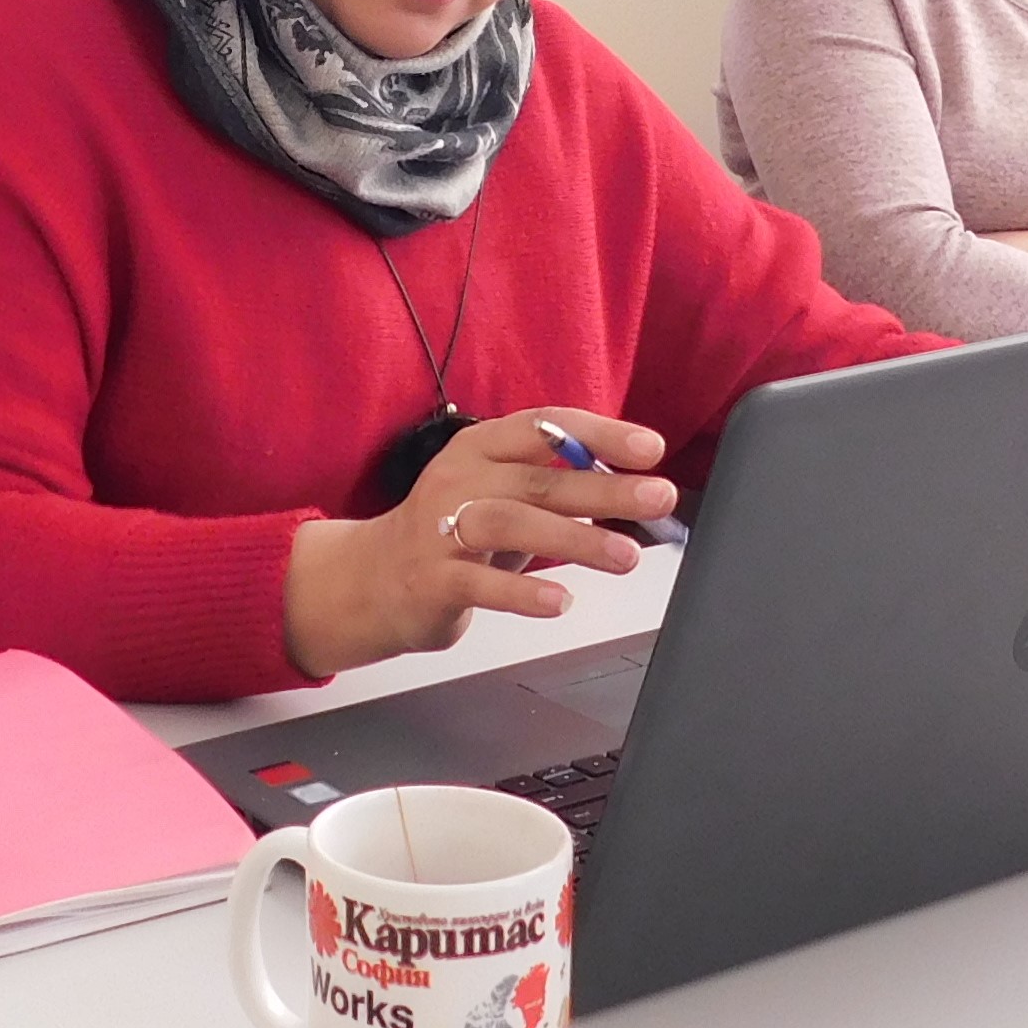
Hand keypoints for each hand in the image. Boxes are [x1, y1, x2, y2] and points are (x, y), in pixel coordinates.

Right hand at [279, 408, 675, 679]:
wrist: (371, 580)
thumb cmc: (451, 532)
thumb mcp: (500, 493)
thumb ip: (554, 485)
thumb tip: (634, 486)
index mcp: (480, 448)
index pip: (545, 426)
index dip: (600, 435)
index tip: (650, 449)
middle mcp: (459, 480)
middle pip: (538, 478)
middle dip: (604, 488)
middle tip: (657, 497)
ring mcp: (441, 530)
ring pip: (510, 523)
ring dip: (574, 539)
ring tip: (624, 556)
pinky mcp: (432, 579)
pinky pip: (480, 583)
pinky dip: (523, 593)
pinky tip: (561, 600)